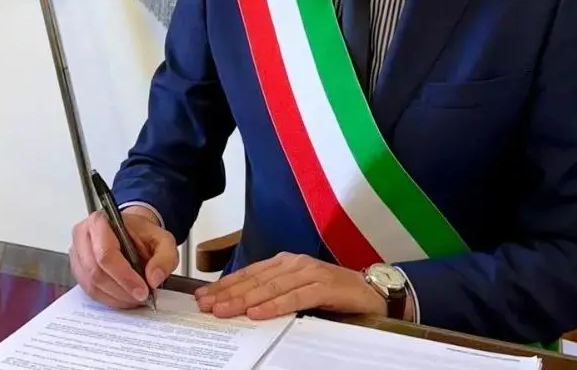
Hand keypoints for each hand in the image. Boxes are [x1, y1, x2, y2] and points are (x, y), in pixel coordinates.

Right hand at [69, 207, 177, 308]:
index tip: (142, 290)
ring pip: (92, 285)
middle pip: (96, 272)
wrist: (131, 233)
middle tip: (141, 297)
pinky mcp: (77, 270)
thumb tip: (154, 278)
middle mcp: (83, 236)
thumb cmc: (141, 234)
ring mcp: (77, 254)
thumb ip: (165, 257)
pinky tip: (123, 297)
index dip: (124, 276)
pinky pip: (89, 291)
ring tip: (134, 298)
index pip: (106, 254)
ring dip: (116, 297)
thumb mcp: (163, 240)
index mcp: (101, 222)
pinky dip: (109, 299)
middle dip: (122, 290)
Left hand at [193, 252, 386, 320]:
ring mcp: (310, 273)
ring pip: (271, 287)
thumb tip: (242, 305)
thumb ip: (275, 292)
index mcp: (285, 263)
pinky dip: (275, 305)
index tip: (203, 297)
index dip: (225, 285)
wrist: (372, 293)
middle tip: (206, 306)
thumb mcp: (298, 290)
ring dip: (245, 300)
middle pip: (255, 280)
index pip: (249, 274)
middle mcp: (295, 263)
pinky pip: (295, 297)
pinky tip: (258, 314)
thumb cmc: (333, 294)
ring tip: (224, 310)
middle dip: (228, 294)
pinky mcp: (324, 286)